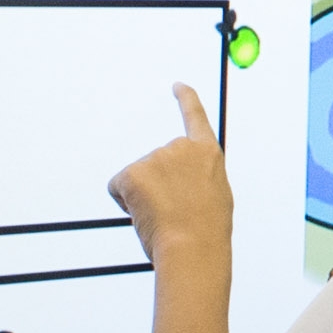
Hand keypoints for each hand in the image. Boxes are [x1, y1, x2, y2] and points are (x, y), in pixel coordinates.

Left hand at [108, 85, 231, 263]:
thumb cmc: (206, 231)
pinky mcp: (131, 172)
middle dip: (159, 185)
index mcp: (208, 154)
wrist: (193, 247)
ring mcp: (155, 158)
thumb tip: (179, 187)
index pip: (196, 118)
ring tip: (166, 216)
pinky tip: (145, 213)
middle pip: (158, 162)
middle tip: (176, 211)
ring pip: (139, 178)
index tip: (178, 86)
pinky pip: (119, 187)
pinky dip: (126, 202)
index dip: (186, 100)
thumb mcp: (213, 197)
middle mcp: (181, 147)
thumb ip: (198, 180)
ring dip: (144, 197)